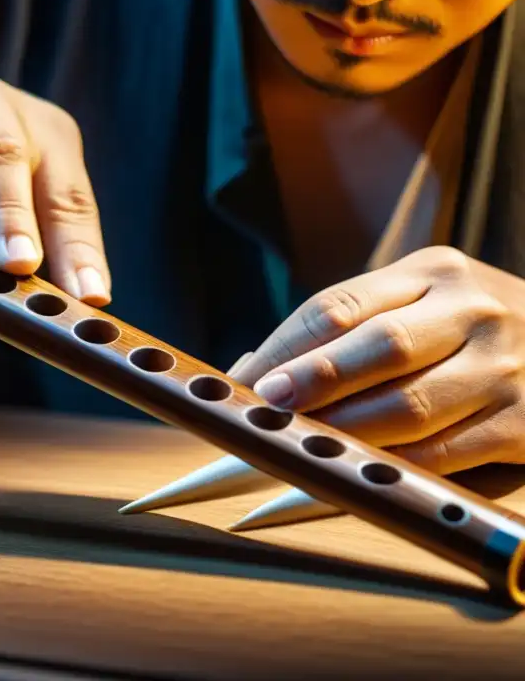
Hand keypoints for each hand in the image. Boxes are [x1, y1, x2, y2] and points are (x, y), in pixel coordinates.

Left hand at [234, 246, 524, 475]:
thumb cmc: (471, 334)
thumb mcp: (419, 306)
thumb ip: (345, 332)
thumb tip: (251, 372)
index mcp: (432, 273)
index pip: (338, 306)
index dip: (284, 347)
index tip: (246, 382)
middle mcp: (473, 311)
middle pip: (378, 346)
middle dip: (314, 381)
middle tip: (266, 410)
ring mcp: (505, 366)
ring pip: (409, 405)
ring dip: (345, 432)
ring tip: (299, 447)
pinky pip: (445, 453)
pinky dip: (391, 467)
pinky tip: (355, 473)